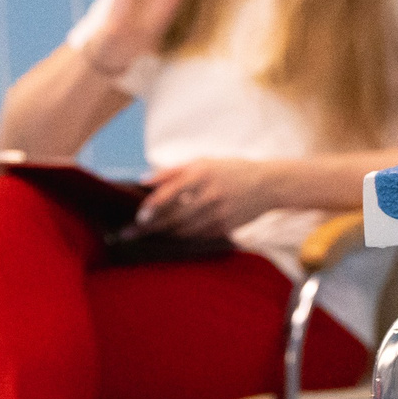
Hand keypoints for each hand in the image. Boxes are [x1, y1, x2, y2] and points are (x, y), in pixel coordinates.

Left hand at [134, 158, 277, 238]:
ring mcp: (219, 212)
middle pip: (174, 216)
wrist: (267, 184)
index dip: (152, 206)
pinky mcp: (226, 227)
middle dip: (150, 227)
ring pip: (184, 229)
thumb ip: (171, 172)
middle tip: (130, 234)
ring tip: (149, 234)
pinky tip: (173, 235)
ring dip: (165, 233)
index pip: (170, 192)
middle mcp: (210, 193)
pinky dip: (183, 236)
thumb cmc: (228, 170)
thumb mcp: (202, 162)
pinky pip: (198, 235)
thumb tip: (143, 181)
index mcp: (202, 173)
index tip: (138, 216)